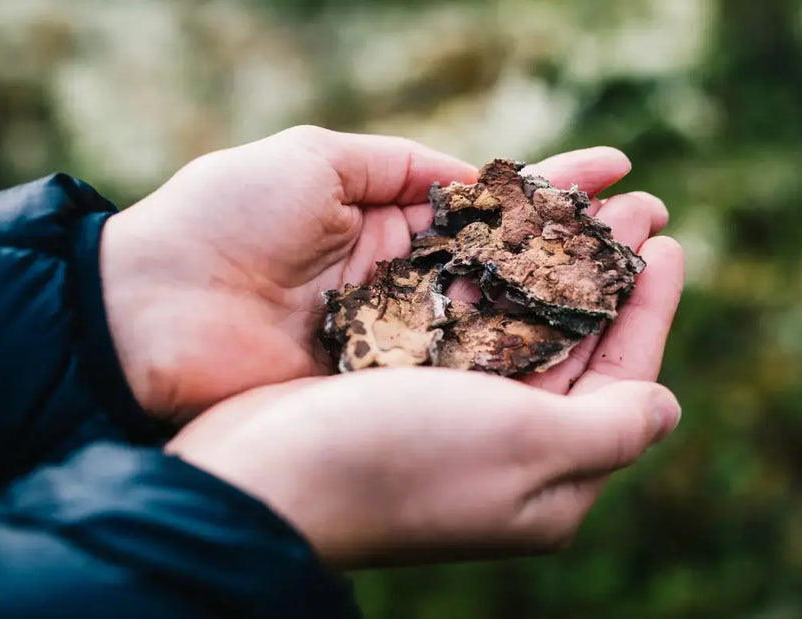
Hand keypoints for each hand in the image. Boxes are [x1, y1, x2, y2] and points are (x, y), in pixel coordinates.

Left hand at [100, 125, 676, 422]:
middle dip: (583, 240)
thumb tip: (474, 175)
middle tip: (656, 220)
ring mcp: (403, 339)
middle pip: (512, 261)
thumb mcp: (314, 160)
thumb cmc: (221, 220)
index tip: (620, 167)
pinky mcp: (390, 388)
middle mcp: (406, 282)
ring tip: (646, 267)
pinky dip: (528, 354)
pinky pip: (471, 371)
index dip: (555, 184)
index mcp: (387, 221)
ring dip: (575, 296)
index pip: (490, 199)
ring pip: (506, 318)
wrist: (145, 314)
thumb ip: (400, 167)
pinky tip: (588, 337)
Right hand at [166, 232, 683, 567]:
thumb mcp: (530, 449)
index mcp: (548, 475)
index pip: (623, 379)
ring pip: (520, 325)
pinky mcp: (398, 385)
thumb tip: (667, 406)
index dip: (649, 308)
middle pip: (574, 345)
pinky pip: (463, 319)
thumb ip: (612, 426)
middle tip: (633, 205)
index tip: (666, 242)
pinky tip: (502, 232)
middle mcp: (504, 447)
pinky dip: (488, 275)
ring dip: (551, 263)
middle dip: (602, 272)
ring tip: (579, 201)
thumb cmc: (401, 462)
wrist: (262, 476)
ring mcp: (449, 415)